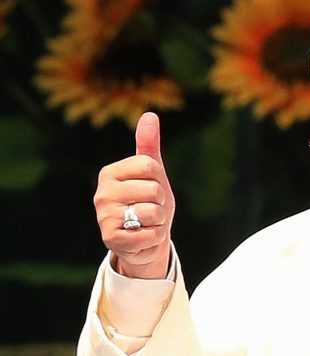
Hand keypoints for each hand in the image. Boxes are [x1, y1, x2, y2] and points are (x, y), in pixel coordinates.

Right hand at [94, 112, 175, 278]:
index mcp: (109, 173)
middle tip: (149, 209)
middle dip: (161, 202)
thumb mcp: (152, 173)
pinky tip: (143, 237)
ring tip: (146, 223)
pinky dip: (154, 237)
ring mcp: (104, 217)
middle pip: (154, 190)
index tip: (151, 187)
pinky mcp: (110, 239)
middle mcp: (101, 193)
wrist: (145, 240)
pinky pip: (150, 234)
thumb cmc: (148, 202)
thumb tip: (150, 115)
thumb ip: (148, 145)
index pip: (150, 166)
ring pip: (153, 212)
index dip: (159, 179)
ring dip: (158, 221)